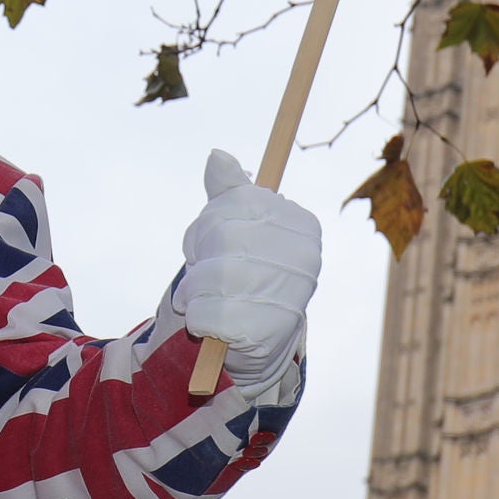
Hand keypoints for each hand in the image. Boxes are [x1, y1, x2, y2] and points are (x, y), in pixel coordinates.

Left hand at [178, 149, 323, 386]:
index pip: (237, 202)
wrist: (259, 341)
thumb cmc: (246, 274)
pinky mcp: (265, 333)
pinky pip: (207, 314)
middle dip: (199, 254)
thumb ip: (230, 193)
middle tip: (198, 270)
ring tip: (197, 297)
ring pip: (214, 275)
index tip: (211, 240)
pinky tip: (206, 321)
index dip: (211, 221)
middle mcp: (305, 259)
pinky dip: (196, 316)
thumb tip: (216, 157)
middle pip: (223, 236)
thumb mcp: (239, 228)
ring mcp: (289, 296)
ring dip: (193, 288)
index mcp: (303, 226)